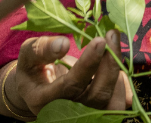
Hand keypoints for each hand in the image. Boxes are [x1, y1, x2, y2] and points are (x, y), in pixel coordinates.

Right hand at [0, 34, 131, 118]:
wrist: (38, 90)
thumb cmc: (33, 70)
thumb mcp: (27, 56)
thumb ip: (41, 49)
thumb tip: (63, 44)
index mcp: (43, 100)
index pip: (71, 85)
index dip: (87, 64)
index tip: (99, 40)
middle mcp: (65, 113)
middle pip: (96, 95)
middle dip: (109, 64)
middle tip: (111, 36)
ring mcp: (84, 117)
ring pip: (112, 104)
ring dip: (117, 72)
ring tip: (112, 45)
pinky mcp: (99, 115)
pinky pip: (119, 103)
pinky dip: (122, 82)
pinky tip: (114, 62)